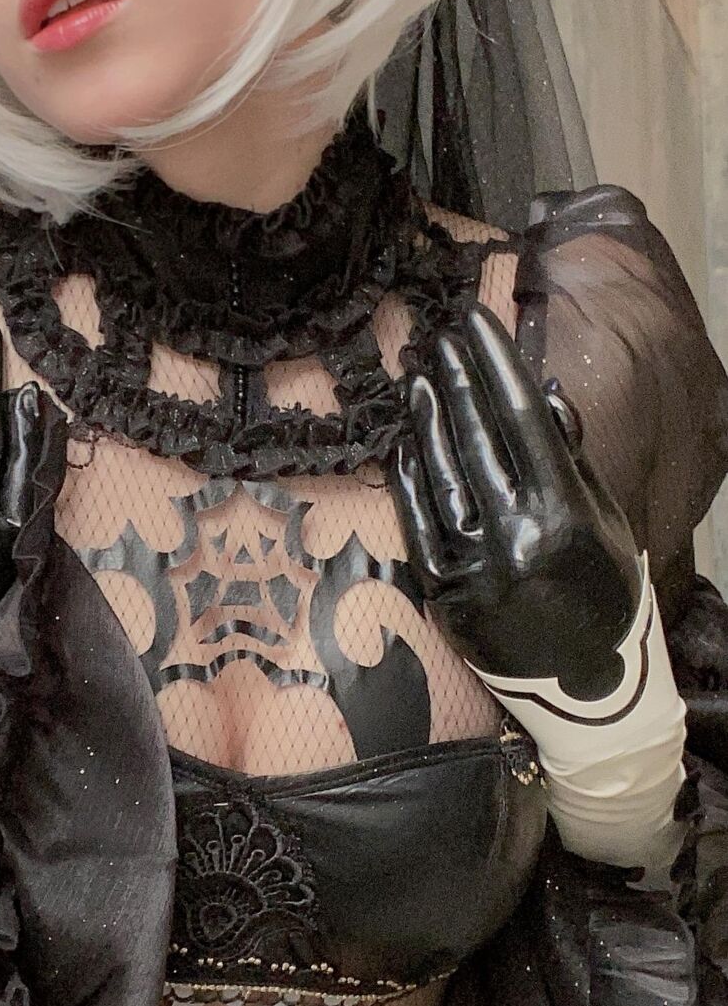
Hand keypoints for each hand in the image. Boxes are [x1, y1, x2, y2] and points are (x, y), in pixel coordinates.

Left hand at [389, 304, 641, 701]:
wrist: (586, 683)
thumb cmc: (601, 588)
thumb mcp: (604, 519)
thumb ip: (570, 455)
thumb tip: (542, 391)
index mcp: (565, 511)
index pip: (521, 418)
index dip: (495, 364)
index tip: (476, 322)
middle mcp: (517, 536)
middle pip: (476, 440)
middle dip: (456, 382)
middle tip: (436, 340)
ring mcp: (475, 567)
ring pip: (440, 477)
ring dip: (425, 423)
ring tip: (414, 380)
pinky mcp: (445, 594)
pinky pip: (417, 523)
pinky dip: (408, 480)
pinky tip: (401, 444)